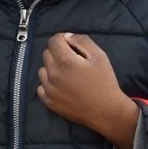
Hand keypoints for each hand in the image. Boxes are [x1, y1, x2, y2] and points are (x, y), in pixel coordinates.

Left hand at [37, 32, 138, 148]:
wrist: (106, 111)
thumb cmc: (105, 82)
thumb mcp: (99, 56)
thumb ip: (82, 41)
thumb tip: (67, 37)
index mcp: (65, 61)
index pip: (53, 40)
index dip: (62, 39)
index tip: (70, 44)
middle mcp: (53, 74)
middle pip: (47, 54)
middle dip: (58, 53)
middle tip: (73, 61)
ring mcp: (49, 89)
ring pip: (43, 70)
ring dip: (52, 68)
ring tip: (68, 75)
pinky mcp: (48, 101)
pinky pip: (41, 86)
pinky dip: (49, 84)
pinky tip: (63, 87)